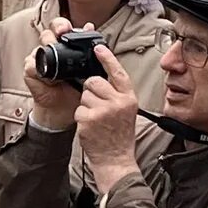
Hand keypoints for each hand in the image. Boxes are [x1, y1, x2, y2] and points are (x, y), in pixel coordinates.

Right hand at [26, 12, 82, 123]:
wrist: (66, 107)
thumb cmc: (76, 86)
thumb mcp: (86, 67)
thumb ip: (86, 47)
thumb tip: (89, 26)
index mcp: (63, 44)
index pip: (58, 27)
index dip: (61, 25)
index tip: (66, 29)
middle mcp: (49, 48)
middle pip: (47, 34)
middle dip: (54, 34)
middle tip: (61, 36)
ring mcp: (38, 58)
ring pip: (38, 48)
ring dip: (48, 53)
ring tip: (59, 67)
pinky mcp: (30, 71)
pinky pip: (31, 65)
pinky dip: (41, 71)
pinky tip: (51, 79)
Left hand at [73, 45, 141, 192]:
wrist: (115, 159)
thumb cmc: (119, 135)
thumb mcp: (126, 111)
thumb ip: (117, 94)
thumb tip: (103, 77)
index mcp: (128, 98)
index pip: (117, 72)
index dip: (107, 58)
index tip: (97, 47)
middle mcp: (117, 103)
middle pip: (94, 81)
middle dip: (90, 90)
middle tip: (97, 105)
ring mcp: (103, 111)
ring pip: (84, 95)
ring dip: (86, 106)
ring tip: (96, 119)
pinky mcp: (89, 120)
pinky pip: (79, 109)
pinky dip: (81, 118)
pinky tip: (91, 127)